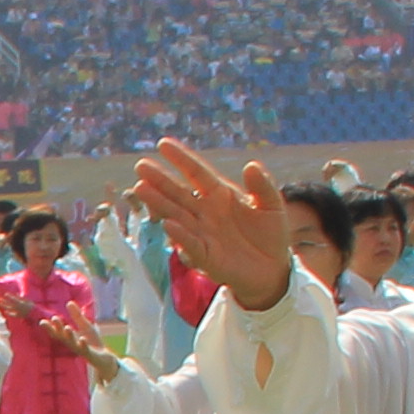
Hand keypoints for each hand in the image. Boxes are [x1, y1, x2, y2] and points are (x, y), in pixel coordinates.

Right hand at [128, 137, 298, 312]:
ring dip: (160, 203)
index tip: (163, 144)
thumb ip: (263, 186)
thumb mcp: (272, 206)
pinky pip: (191, 244)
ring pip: (177, 215)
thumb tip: (251, 165)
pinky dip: (181, 235)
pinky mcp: (206, 256)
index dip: (181, 159)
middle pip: (179, 193)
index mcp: (219, 195)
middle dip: (160, 180)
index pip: (197, 173)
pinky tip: (168, 224)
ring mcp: (203, 233)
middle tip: (141, 166)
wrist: (273, 269)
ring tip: (141, 188)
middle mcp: (205, 212)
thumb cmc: (270, 235)